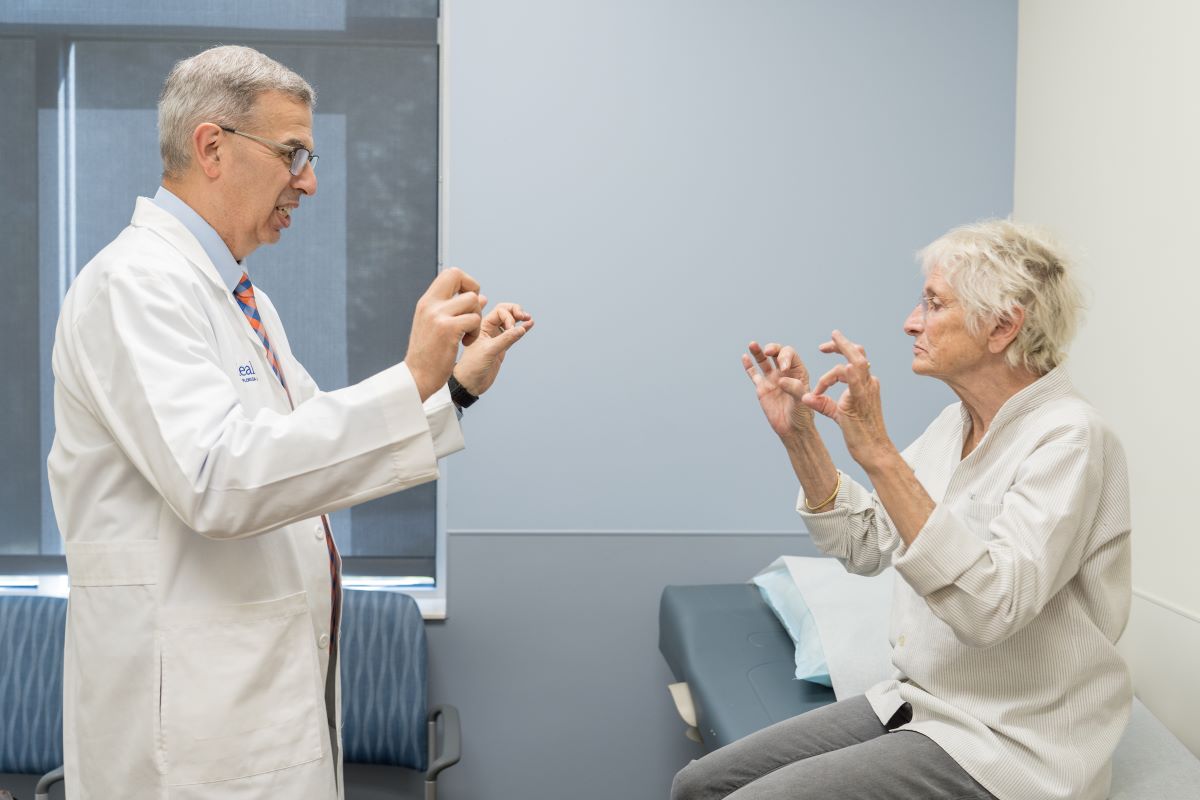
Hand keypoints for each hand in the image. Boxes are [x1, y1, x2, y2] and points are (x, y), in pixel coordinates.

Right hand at [405, 268, 484, 400]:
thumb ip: (454, 309)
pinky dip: (475, 332)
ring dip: (476, 318)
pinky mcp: (448, 329)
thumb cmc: (428, 353)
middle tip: (471, 312)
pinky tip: (465, 343)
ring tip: (467, 334)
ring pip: (472, 301)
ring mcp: (438, 315)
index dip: (466, 282)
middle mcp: (430, 304)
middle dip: (473, 290)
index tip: (468, 301)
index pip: (450, 273)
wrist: (417, 376)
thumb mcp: (435, 326)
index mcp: (426, 301)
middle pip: (458, 276)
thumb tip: (482, 297)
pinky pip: (474, 320)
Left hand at [453, 302, 533, 395]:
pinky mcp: (501, 348)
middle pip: (505, 313)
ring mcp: (496, 338)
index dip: (509, 316)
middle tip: (525, 316)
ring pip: (510, 323)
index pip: (499, 311)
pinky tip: (529, 325)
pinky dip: (521, 329)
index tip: (511, 329)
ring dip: (519, 319)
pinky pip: (513, 335)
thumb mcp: (489, 351)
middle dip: (516, 312)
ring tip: (529, 318)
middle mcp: (488, 330)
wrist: (469, 383)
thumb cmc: (472, 366)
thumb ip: (506, 339)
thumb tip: (522, 328)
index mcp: (482, 326)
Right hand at [741, 341, 814, 441]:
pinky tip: (745, 357)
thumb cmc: (802, 414)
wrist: (793, 429)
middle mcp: (784, 372)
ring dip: (758, 352)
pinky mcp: (762, 388)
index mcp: (798, 371)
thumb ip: (794, 388)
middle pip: (777, 353)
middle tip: (768, 351)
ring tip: (752, 344)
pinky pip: (754, 374)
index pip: (790, 355)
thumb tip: (780, 379)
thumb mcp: (803, 400)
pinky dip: (749, 366)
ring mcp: (772, 379)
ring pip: (764, 361)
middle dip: (773, 349)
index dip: (785, 356)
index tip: (783, 368)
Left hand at [802, 330, 894, 467]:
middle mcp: (869, 383)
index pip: (854, 358)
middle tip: (823, 344)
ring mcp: (867, 390)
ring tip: (825, 346)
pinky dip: (850, 374)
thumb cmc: (858, 433)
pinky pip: (857, 383)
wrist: (872, 449)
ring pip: (857, 362)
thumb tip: (806, 396)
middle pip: (858, 353)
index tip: (822, 348)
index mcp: (865, 384)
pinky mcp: (862, 401)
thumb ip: (823, 403)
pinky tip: (844, 367)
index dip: (840, 349)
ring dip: (842, 350)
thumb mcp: (837, 413)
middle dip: (840, 344)